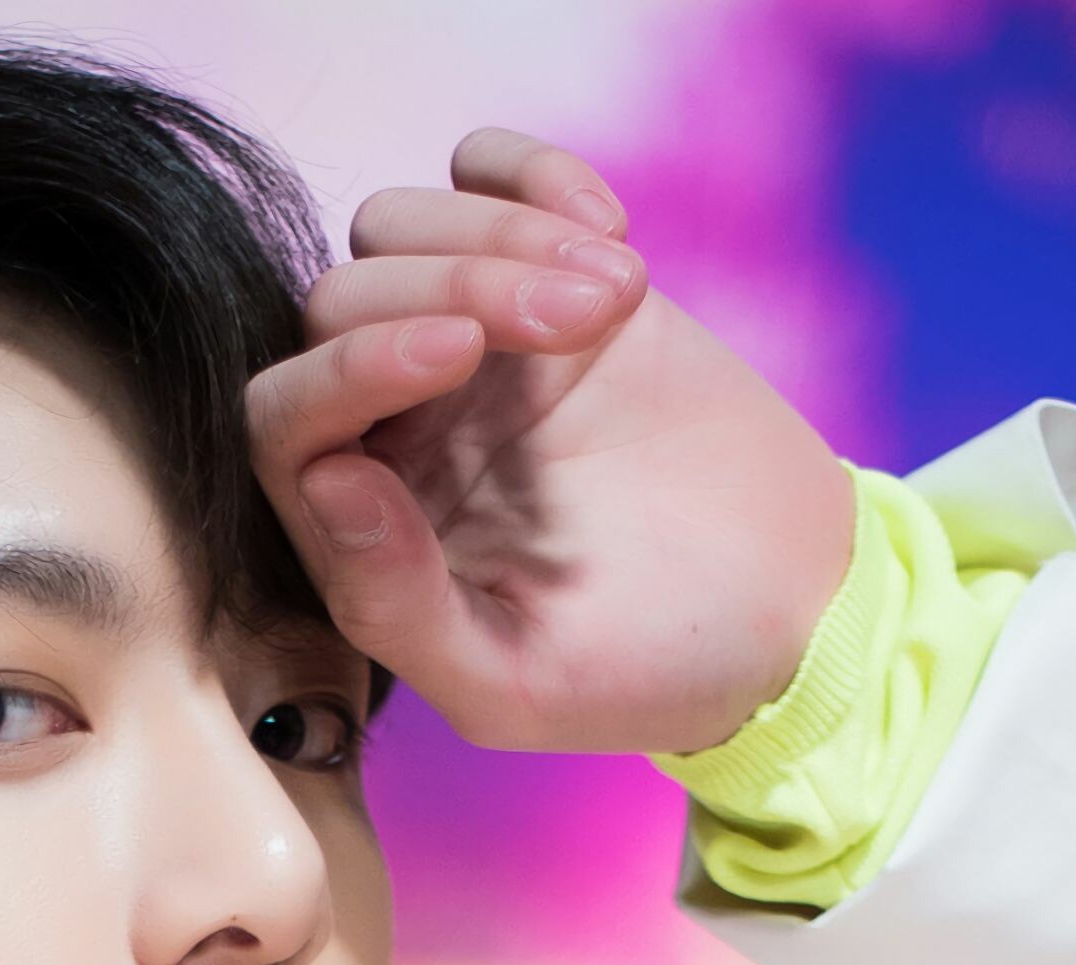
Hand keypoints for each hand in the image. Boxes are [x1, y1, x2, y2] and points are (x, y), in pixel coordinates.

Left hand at [246, 129, 856, 757]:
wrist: (789, 611)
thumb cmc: (641, 669)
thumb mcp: (514, 683)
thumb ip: (395, 607)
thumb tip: (327, 483)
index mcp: (357, 525)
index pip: (285, 416)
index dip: (349, 368)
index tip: (457, 349)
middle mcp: (392, 423)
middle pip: (340, 299)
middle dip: (450, 287)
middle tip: (580, 324)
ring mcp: (465, 341)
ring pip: (397, 227)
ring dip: (497, 233)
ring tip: (616, 295)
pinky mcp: (546, 279)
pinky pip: (481, 172)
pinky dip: (527, 171)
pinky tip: (611, 230)